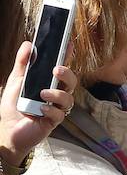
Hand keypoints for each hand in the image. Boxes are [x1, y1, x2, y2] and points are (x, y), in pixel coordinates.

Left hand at [0, 42, 76, 167]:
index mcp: (49, 83)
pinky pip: (59, 114)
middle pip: (72, 82)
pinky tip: (41, 109)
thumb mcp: (16, 81)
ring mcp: (56, 108)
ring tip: (43, 94)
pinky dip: (51, 110)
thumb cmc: (13, 106)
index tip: (68, 44)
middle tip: (57, 70)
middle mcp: (56, 94)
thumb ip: (23, 63)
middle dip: (67, 74)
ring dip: (58, 94)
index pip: (62, 67)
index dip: (67, 55)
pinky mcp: (53, 121)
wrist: (7, 130)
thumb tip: (28, 44)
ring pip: (68, 98)